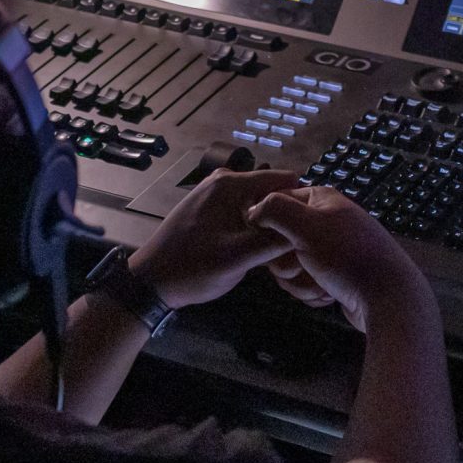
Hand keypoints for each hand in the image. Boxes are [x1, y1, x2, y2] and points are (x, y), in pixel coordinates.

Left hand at [128, 168, 301, 308]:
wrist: (151, 283)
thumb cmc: (193, 268)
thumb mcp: (239, 257)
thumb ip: (276, 240)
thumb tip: (310, 228)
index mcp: (231, 184)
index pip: (284, 179)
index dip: (301, 202)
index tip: (311, 229)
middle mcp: (223, 182)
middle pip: (272, 192)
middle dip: (285, 216)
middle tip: (296, 247)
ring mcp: (214, 195)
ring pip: (258, 204)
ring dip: (270, 225)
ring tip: (278, 254)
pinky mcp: (209, 211)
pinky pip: (243, 212)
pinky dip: (253, 228)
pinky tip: (256, 252)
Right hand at [248, 185, 432, 334]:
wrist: (387, 298)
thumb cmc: (346, 256)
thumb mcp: (306, 226)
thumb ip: (275, 210)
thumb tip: (252, 211)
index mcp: (321, 200)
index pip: (276, 204)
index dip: (268, 226)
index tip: (274, 243)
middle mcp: (326, 221)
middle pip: (280, 241)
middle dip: (286, 263)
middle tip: (302, 266)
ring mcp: (332, 250)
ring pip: (291, 266)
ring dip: (301, 282)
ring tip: (322, 285)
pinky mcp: (335, 275)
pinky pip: (307, 282)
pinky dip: (314, 292)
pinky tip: (329, 295)